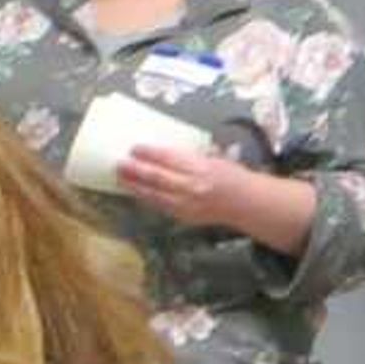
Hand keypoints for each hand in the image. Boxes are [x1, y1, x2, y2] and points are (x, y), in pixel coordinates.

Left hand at [117, 147, 320, 254]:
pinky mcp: (183, 216)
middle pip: (157, 177)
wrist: (245, 203)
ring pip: (153, 194)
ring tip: (120, 177)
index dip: (149, 153)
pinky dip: (145, 198)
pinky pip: (159, 206)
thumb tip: (165, 151)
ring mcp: (186, 204)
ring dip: (134, 185)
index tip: (135, 147)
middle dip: (136, 170)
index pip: (169, 158)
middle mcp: (192, 187)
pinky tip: (135, 191)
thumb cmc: (231, 176)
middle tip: (119, 163)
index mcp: (201, 168)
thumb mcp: (214, 158)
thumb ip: (190, 156)